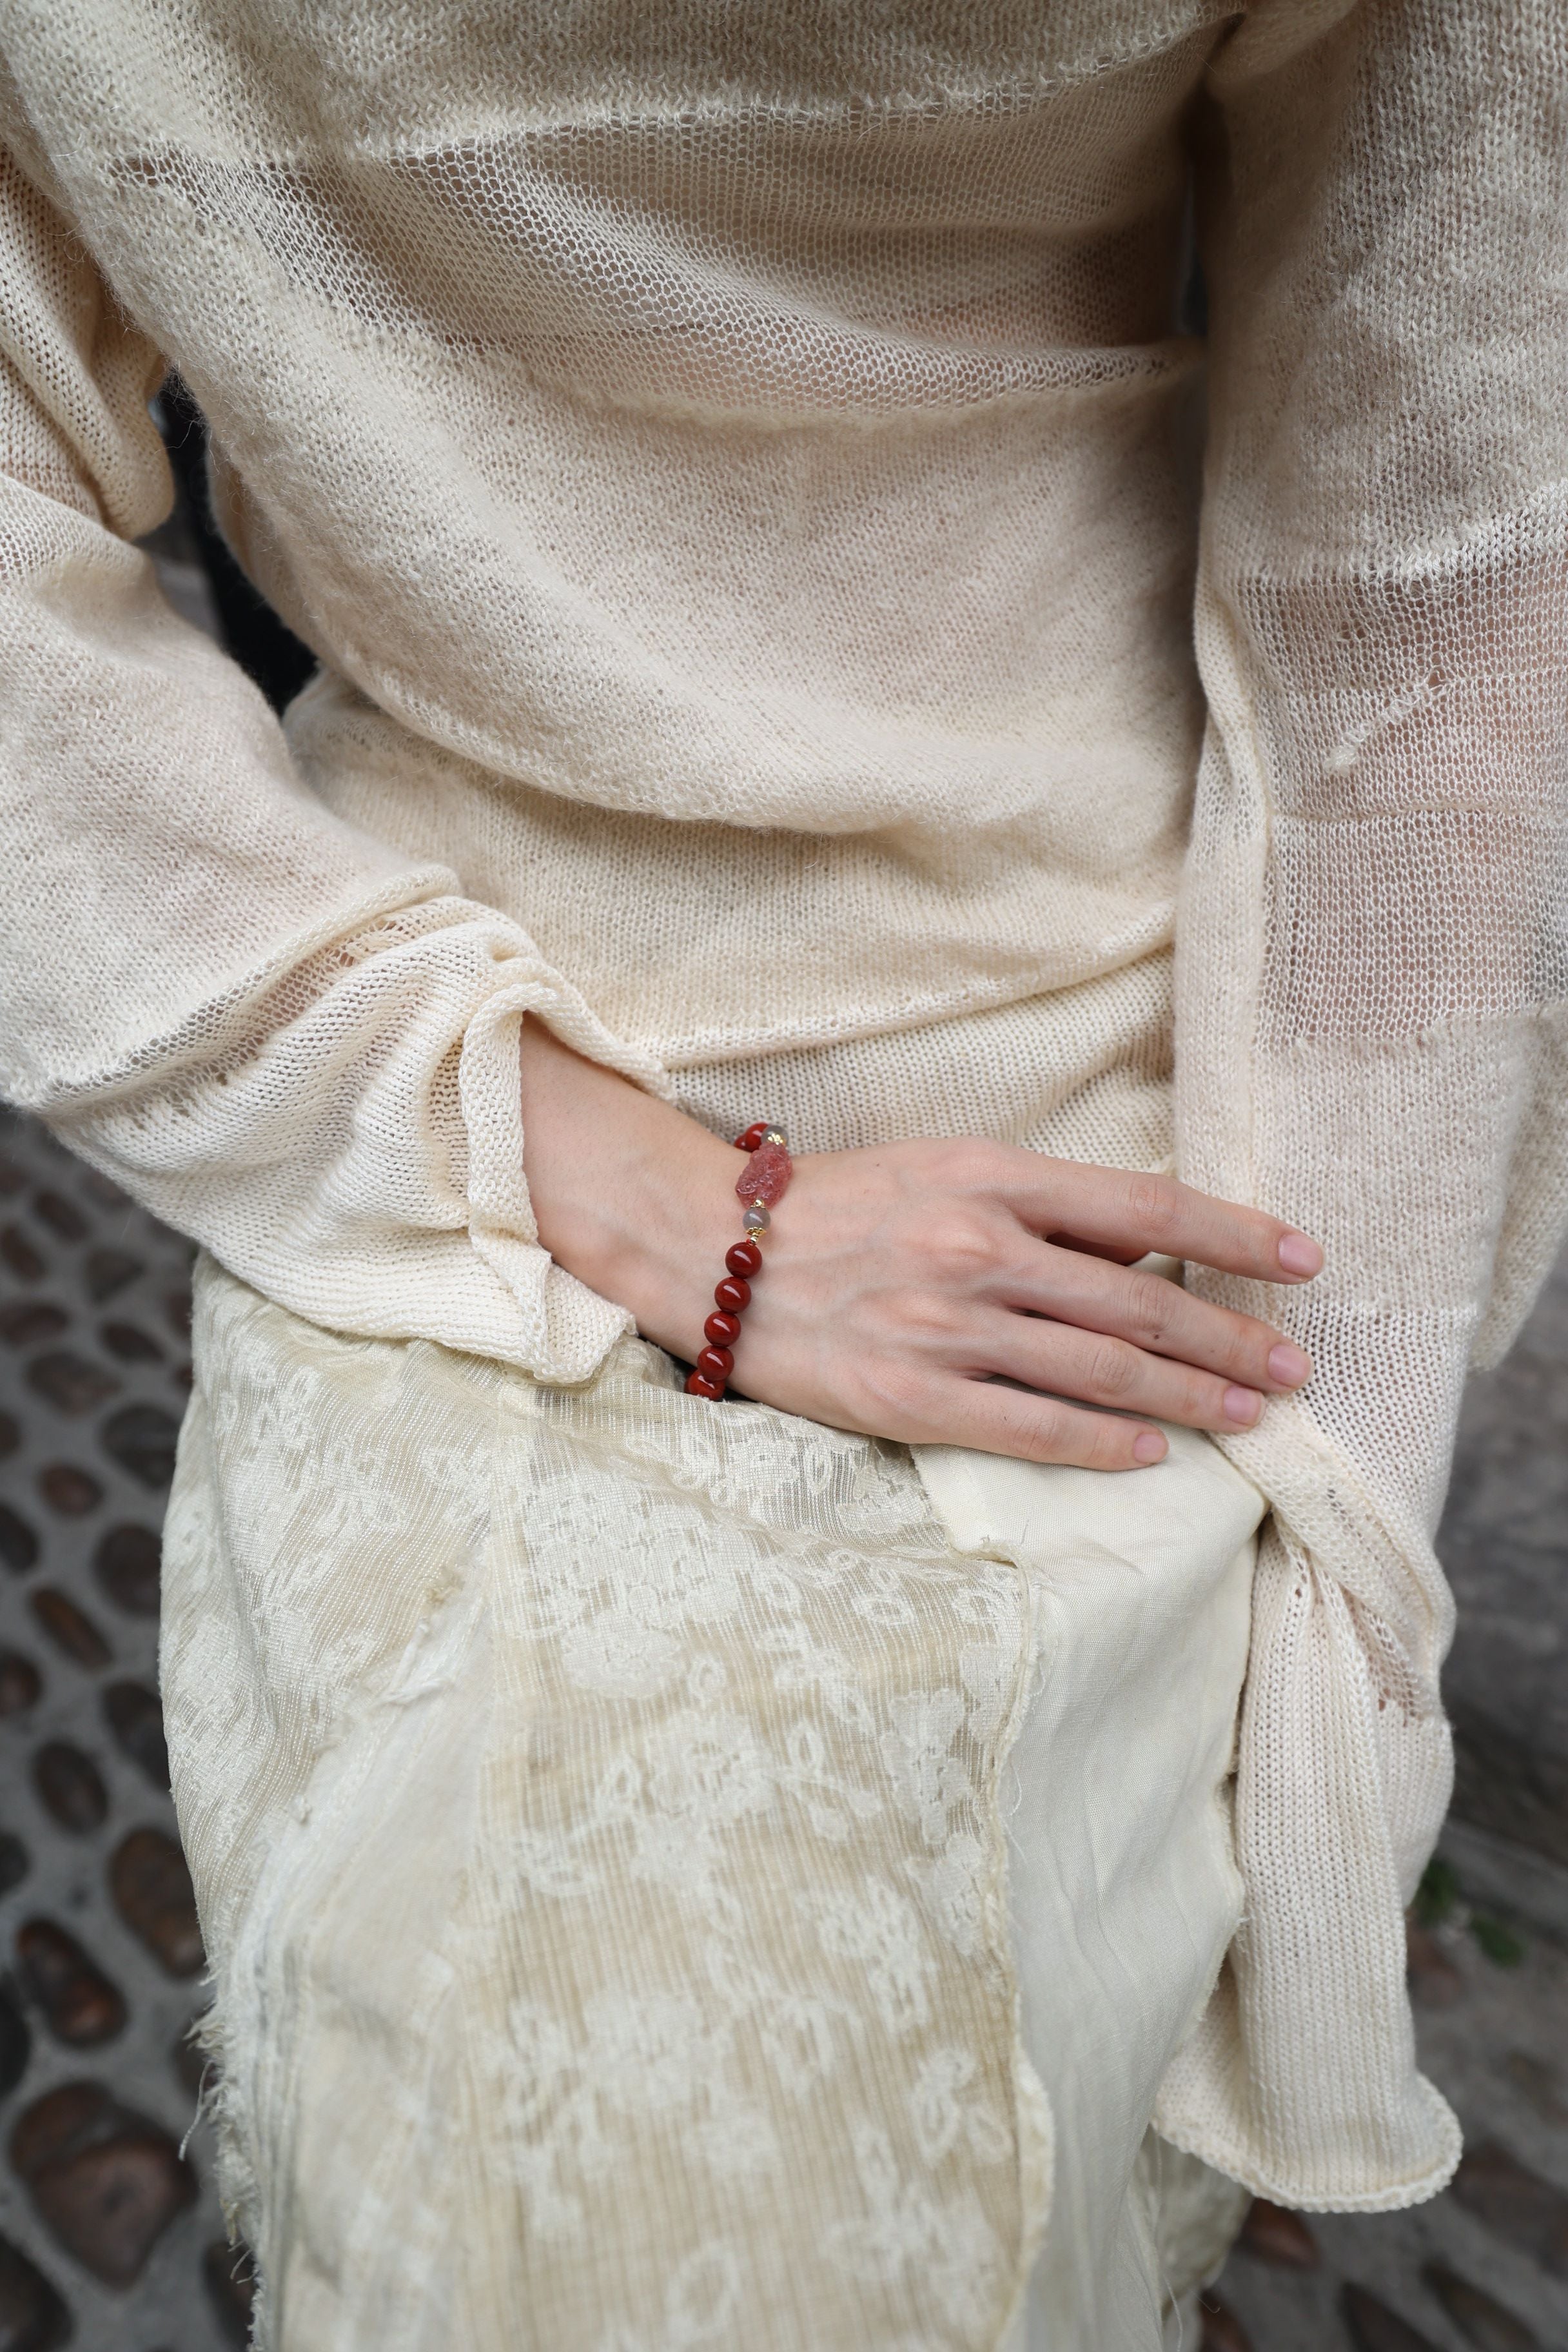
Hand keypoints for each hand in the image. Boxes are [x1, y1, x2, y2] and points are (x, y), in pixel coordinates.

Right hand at [519, 1020, 1320, 1470]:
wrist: (712, 1247)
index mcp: (992, 1177)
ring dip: (1188, 1397)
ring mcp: (945, 1326)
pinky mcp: (909, 1396)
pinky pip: (1028, 1427)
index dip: (1235, 1236)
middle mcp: (978, 1247)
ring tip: (1250, 1415)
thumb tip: (1148, 1244)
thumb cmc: (837, 1205)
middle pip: (1138, 1302)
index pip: (1145, 1207)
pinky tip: (1150, 1454)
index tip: (1303, 1260)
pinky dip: (1099, 1442)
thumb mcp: (945, 1169)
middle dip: (1231, 1340)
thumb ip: (1042, 1204)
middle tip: (1295, 1369)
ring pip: (1099, 1369)